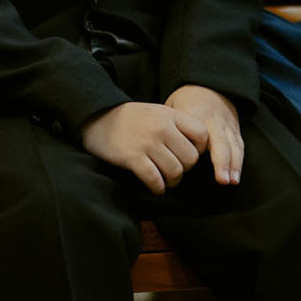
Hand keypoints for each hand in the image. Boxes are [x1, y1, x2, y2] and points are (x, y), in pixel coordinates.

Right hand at [80, 101, 207, 194]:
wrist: (97, 117)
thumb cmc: (131, 119)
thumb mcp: (157, 112)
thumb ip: (177, 125)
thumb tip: (198, 148)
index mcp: (170, 115)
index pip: (202, 134)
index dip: (200, 149)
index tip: (188, 154)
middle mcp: (161, 128)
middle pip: (191, 158)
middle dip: (185, 169)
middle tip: (175, 170)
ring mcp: (147, 143)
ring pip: (175, 172)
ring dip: (172, 181)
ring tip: (165, 180)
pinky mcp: (133, 157)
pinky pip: (155, 179)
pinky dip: (158, 187)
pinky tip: (155, 186)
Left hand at [166, 84, 243, 184]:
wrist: (207, 84)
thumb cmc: (185, 100)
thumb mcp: (173, 107)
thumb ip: (171, 127)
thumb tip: (160, 151)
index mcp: (197, 114)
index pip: (197, 134)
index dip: (197, 148)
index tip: (194, 164)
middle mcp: (215, 119)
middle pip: (220, 141)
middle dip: (222, 161)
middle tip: (222, 179)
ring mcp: (227, 124)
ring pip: (233, 145)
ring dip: (234, 164)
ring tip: (232, 181)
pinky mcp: (235, 128)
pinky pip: (239, 145)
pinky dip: (239, 161)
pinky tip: (236, 176)